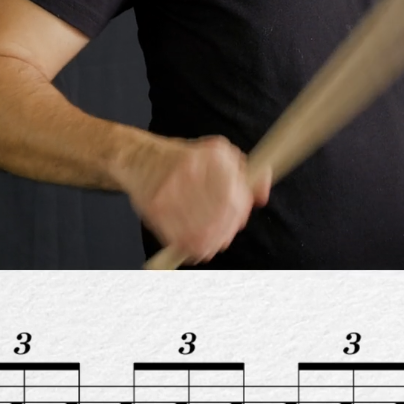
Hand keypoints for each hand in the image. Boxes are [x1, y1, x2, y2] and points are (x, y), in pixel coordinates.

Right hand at [118, 135, 269, 264]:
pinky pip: (179, 235)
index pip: (236, 194)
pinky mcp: (155, 205)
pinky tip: (194, 247)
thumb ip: (247, 175)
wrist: (140, 158)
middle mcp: (194, 169)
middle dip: (226, 231)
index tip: (238, 222)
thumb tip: (262, 196)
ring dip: (210, 243)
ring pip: (202, 228)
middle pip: (222, 213)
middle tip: (224, 238)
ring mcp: (172, 188)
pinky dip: (190, 247)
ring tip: (211, 246)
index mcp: (215, 155)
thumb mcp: (219, 157)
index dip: (239, 214)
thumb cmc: (185, 160)